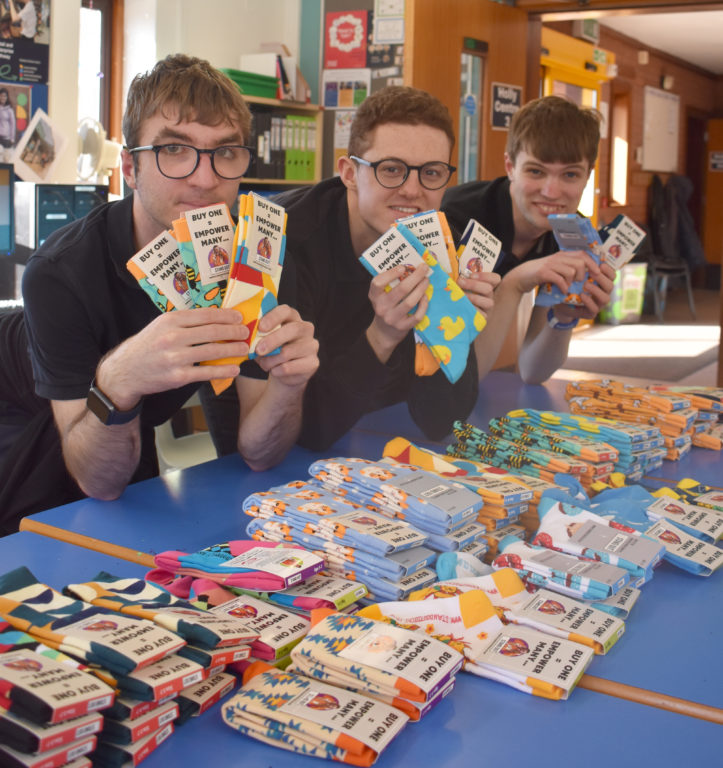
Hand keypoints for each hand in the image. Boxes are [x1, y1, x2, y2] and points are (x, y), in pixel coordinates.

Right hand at [96, 308, 249, 408]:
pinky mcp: (178, 376)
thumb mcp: (161, 326)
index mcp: (170, 320)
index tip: (239, 317)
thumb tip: (214, 318)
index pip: (205, 315)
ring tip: (244, 349)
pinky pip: (206, 372)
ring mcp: (175, 357)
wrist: (126, 371)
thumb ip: (184, 322)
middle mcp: (173, 337)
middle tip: (246, 333)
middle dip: (233, 332)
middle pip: (212, 332)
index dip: (226, 316)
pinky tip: (234, 369)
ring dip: (233, 350)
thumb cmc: (148, 345)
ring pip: (212, 351)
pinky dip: (223, 370)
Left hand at [253, 304, 318, 388]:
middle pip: (293, 330)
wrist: (282, 372)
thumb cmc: (270, 351)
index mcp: (292, 317)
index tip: (260, 327)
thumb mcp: (261, 340)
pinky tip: (273, 371)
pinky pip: (289, 368)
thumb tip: (247, 336)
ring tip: (264, 364)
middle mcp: (305, 329)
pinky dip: (276, 371)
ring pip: (288, 352)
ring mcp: (311, 346)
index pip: (286, 311)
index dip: (273, 318)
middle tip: (258, 350)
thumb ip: (256, 335)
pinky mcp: (313, 363)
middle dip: (272, 340)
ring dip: (271, 360)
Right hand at [366, 263, 429, 358]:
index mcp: (374, 296)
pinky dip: (423, 304)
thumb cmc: (386, 307)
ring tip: (426, 280)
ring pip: (410, 302)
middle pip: (401, 290)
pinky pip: (417, 315)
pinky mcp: (403, 327)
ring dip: (421, 289)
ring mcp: (392, 318)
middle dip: (415, 277)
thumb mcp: (381, 296)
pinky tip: (425, 297)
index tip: (403, 267)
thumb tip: (410, 267)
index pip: (378, 283)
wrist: (384, 332)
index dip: (391, 273)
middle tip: (424, 268)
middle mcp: (381, 307)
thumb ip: (391, 283)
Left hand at [456, 270, 499, 318]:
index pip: (495, 279)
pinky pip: (483, 315)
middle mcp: (489, 298)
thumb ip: (461, 281)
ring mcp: (487, 309)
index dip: (485, 276)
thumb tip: (451, 275)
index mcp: (486, 287)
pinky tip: (464, 307)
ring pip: (488, 302)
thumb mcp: (460, 288)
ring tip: (461, 296)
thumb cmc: (457, 298)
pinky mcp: (483, 320)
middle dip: (473, 285)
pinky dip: (474, 310)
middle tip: (460, 282)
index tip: (471, 275)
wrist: (453, 319)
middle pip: (488, 289)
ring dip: (474, 297)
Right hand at [507, 249, 599, 295]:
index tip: (596, 273)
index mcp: (562, 255)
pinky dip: (563, 287)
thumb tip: (585, 272)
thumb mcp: (556, 267)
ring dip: (572, 282)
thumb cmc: (540, 274)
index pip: (582, 254)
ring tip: (568, 287)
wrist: (521, 276)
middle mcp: (558, 257)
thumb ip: (568, 266)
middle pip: (579, 262)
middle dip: (582, 274)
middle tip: (579, 282)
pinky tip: (563, 291)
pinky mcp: (544, 273)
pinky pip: (560, 279)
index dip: (592, 263)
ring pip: (571, 271)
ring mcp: (551, 264)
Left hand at [550, 261, 615, 322]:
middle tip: (593, 273)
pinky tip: (582, 295)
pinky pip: (594, 308)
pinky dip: (589, 301)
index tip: (601, 265)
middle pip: (610, 286)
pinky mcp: (591, 313)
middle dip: (602, 279)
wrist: (560, 303)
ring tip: (586, 284)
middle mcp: (603, 293)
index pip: (612, 275)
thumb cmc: (570, 287)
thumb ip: (582, 266)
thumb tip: (584, 252)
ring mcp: (598, 304)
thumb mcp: (576, 275)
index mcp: (602, 283)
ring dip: (596, 290)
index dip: (609, 270)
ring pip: (605, 298)